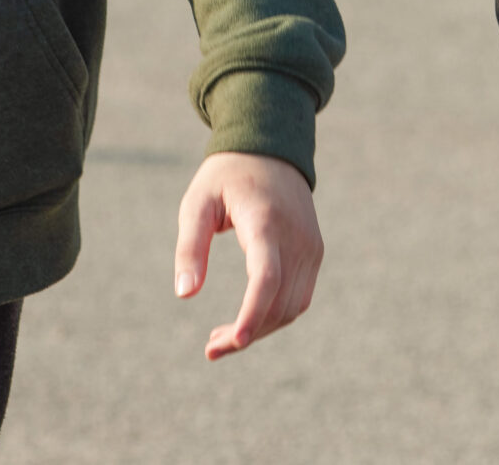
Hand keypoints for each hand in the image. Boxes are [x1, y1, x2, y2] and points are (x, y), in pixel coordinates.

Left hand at [172, 151, 322, 360]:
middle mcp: (296, 237)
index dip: (252, 315)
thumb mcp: (197, 204)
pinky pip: (299, 297)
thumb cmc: (225, 177)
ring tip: (221, 338)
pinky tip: (248, 321)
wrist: (270, 149)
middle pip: (278, 302)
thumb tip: (185, 295)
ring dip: (261, 330)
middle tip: (210, 348)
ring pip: (292, 307)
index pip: (266, 278)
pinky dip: (276, 316)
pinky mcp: (314, 252)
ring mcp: (310, 246)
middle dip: (246, 333)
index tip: (232, 343)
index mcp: (265, 222)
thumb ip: (190, 248)